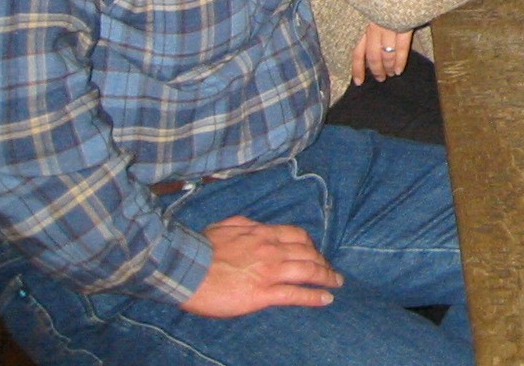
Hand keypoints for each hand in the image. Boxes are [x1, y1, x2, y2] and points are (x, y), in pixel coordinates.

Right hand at [180, 216, 342, 317]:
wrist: (186, 268)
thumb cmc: (201, 247)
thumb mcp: (226, 225)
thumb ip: (245, 224)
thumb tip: (255, 224)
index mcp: (263, 233)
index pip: (297, 236)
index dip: (311, 245)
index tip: (316, 252)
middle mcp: (272, 250)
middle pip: (308, 253)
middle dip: (323, 261)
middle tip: (331, 270)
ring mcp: (269, 271)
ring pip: (307, 271)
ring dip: (326, 277)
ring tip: (337, 282)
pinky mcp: (262, 293)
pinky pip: (295, 294)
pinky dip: (314, 296)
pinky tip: (326, 298)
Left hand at [352, 23, 412, 84]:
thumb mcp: (366, 12)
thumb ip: (364, 27)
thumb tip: (360, 44)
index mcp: (362, 25)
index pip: (358, 52)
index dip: (358, 69)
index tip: (358, 82)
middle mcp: (374, 28)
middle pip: (373, 56)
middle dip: (377, 70)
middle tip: (380, 78)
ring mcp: (389, 27)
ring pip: (387, 55)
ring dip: (388, 67)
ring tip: (391, 73)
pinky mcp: (405, 26)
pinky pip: (402, 49)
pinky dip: (400, 61)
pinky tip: (399, 70)